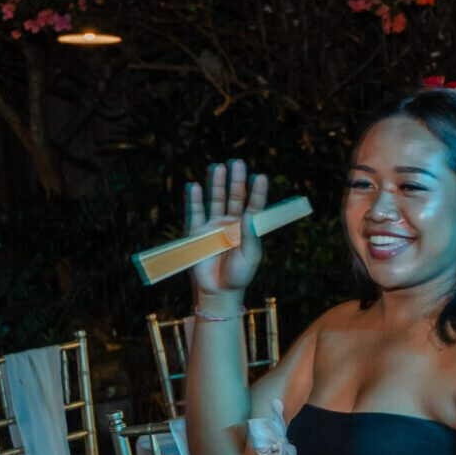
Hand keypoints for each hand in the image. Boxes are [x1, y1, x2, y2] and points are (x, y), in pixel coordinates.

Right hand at [182, 161, 270, 298]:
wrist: (218, 291)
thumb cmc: (238, 274)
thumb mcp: (250, 256)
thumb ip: (250, 235)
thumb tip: (249, 214)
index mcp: (247, 228)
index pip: (254, 205)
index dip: (257, 192)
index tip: (260, 177)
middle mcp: (231, 223)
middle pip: (234, 197)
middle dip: (236, 181)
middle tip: (238, 163)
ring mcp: (213, 226)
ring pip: (216, 200)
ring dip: (217, 184)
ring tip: (218, 167)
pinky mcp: (197, 233)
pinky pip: (195, 213)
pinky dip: (194, 200)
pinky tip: (194, 186)